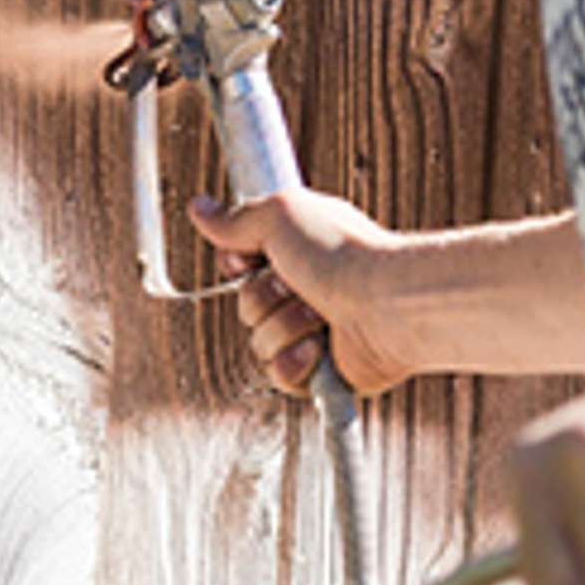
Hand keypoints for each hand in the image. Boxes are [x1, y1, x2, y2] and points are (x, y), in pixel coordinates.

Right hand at [188, 189, 414, 395]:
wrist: (385, 304)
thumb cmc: (342, 253)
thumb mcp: (279, 215)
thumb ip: (236, 219)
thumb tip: (198, 208)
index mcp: (298, 252)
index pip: (241, 266)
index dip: (239, 264)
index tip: (252, 257)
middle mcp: (305, 291)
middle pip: (245, 306)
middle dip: (264, 298)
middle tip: (298, 285)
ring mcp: (314, 333)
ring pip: (259, 342)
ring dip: (284, 327)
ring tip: (319, 315)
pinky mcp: (321, 372)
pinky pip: (279, 376)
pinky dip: (295, 363)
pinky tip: (318, 348)